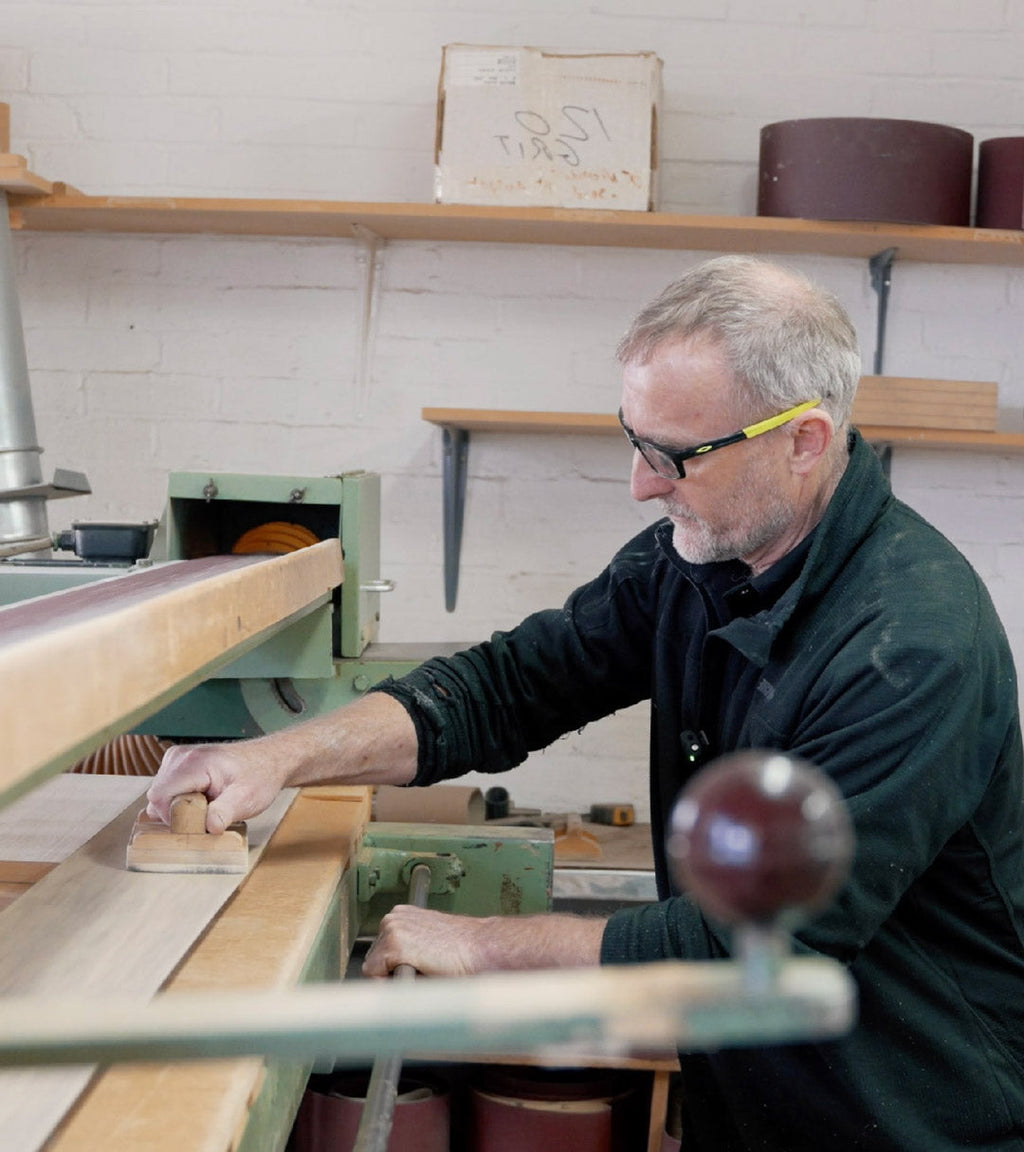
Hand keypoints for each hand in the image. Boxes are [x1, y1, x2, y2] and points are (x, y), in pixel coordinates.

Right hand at [145, 740, 286, 832]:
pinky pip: (168, 789)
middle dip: (176, 814)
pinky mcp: (179, 763)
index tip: (197, 822)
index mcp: (193, 762)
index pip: (159, 796)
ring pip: (161, 794)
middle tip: (206, 815)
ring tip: (207, 805)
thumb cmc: (259, 776)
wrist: (269, 759)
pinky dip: (180, 800)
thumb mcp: (247, 798)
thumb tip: (210, 826)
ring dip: (179, 807)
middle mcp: (180, 756)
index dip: (173, 817)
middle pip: (157, 796)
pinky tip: (202, 800)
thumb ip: (226, 812)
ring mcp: (178, 758)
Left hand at [362, 906, 485, 977]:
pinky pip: (374, 976)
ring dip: (392, 978)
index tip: (410, 975)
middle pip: (374, 959)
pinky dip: (389, 985)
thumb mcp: (430, 942)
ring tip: (421, 974)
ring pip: (374, 969)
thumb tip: (392, 970)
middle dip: (390, 974)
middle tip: (419, 975)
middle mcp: (392, 918)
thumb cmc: (463, 950)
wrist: (481, 948)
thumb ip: (409, 949)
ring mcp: (391, 930)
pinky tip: (414, 977)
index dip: (392, 970)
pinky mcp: (394, 945)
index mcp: (401, 916)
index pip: (379, 951)